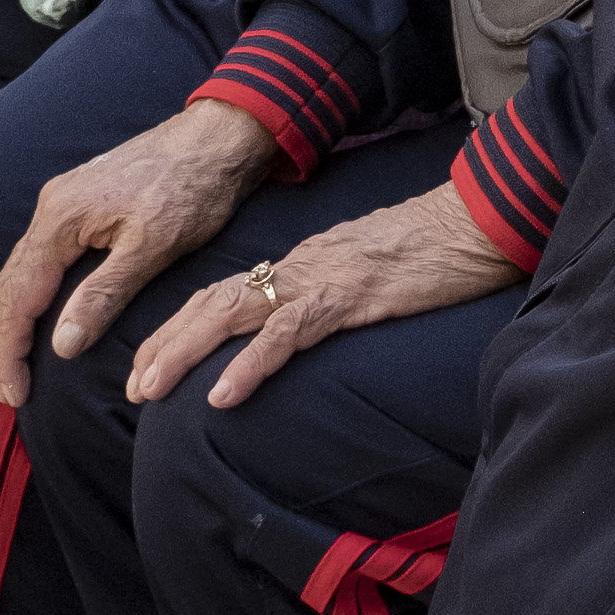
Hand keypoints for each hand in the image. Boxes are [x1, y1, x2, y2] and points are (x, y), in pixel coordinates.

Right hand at [0, 100, 276, 389]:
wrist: (216, 139)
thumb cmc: (192, 189)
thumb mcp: (153, 247)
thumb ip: (104, 294)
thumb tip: (62, 346)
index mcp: (61, 219)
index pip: (19, 297)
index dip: (10, 349)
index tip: (15, 393)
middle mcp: (51, 209)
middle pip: (10, 286)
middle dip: (4, 342)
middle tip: (9, 392)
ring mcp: (62, 204)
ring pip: (22, 272)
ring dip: (14, 322)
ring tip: (16, 367)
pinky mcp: (79, 206)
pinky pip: (41, 259)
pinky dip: (33, 296)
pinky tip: (41, 318)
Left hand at [127, 180, 525, 405]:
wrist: (481, 219)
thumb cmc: (438, 250)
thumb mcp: (373, 275)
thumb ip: (337, 296)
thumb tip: (309, 325)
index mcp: (305, 263)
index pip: (226, 291)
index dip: (181, 326)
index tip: (147, 363)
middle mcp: (303, 266)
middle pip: (214, 301)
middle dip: (166, 343)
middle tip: (133, 388)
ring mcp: (324, 279)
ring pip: (235, 313)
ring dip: (185, 353)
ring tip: (151, 390)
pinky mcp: (352, 296)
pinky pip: (290, 332)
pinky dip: (251, 364)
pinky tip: (223, 395)